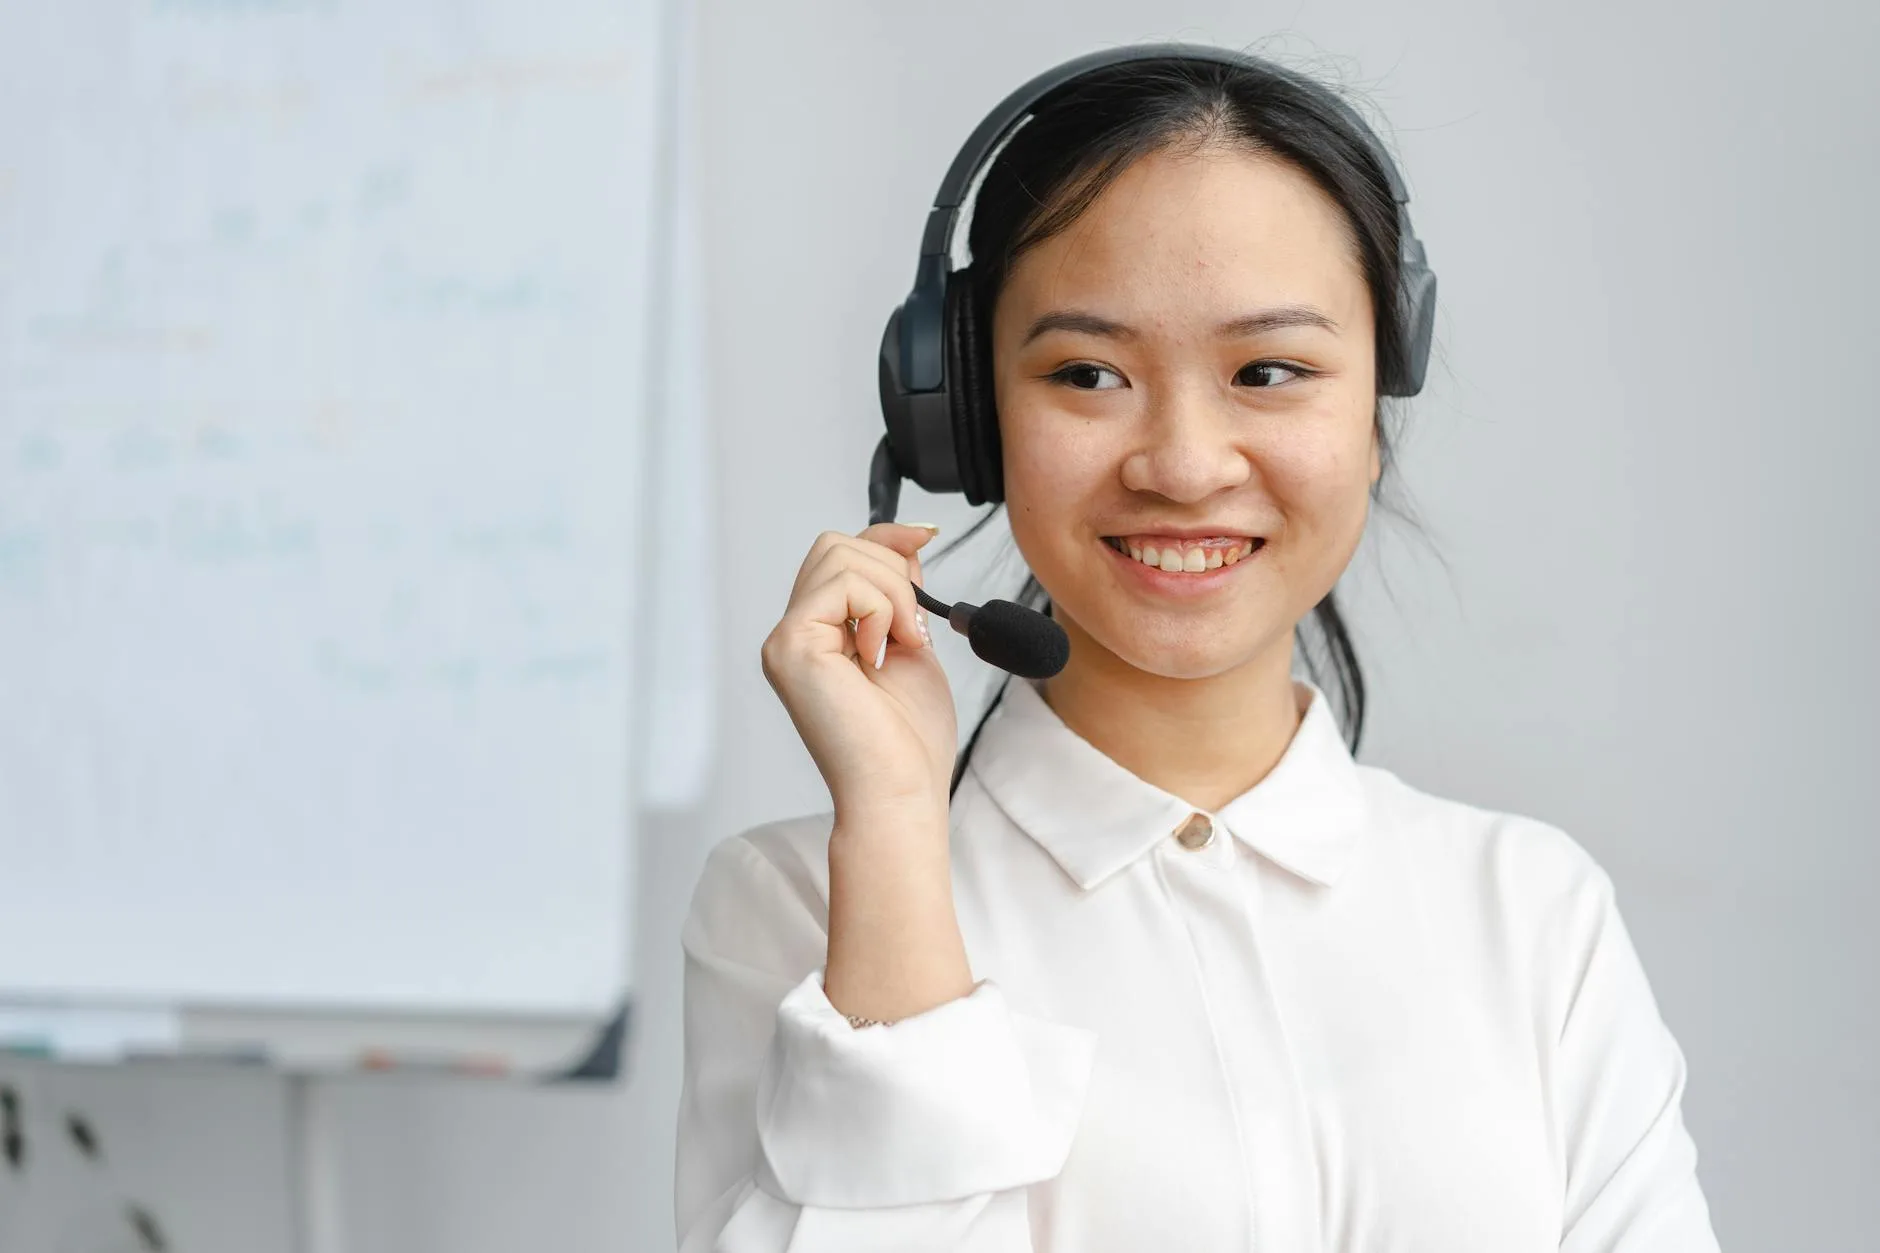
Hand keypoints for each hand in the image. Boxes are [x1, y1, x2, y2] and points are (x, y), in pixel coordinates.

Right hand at [760, 523, 956, 819]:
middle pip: (835, 545)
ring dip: (890, 592)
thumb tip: (907, 542)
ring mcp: (786, 640)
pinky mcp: (791, 646)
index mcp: (819, 636)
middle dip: (891, 570)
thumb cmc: (907, 741)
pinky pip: (842, 584)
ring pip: (840, 556)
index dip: (884, 537)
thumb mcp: (911, 644)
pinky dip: (878, 609)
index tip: (925, 537)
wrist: (899, 790)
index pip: (839, 556)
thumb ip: (900, 596)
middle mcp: (794, 635)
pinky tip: (883, 653)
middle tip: (912, 629)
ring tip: (901, 644)